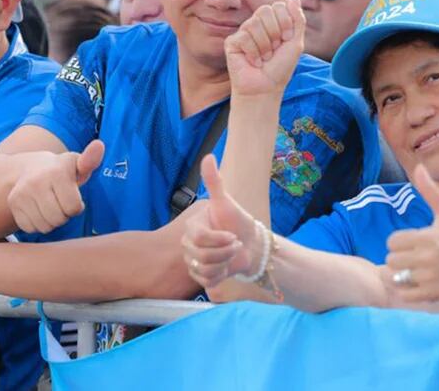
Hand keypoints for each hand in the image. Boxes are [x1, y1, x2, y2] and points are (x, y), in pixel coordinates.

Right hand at [6, 140, 103, 233]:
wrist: (29, 168)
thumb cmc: (60, 170)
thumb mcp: (76, 163)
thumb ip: (90, 160)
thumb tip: (99, 145)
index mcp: (57, 172)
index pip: (73, 207)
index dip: (77, 206)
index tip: (72, 196)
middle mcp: (36, 181)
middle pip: (58, 219)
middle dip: (64, 215)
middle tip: (61, 202)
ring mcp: (22, 193)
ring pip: (45, 226)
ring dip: (51, 221)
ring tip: (50, 206)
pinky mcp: (13, 204)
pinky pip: (30, 228)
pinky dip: (37, 224)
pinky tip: (38, 210)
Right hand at [181, 155, 261, 288]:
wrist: (250, 245)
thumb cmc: (237, 221)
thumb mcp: (226, 202)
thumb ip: (214, 182)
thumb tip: (208, 156)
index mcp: (192, 227)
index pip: (200, 238)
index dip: (219, 239)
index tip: (233, 235)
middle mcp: (188, 244)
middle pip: (202, 256)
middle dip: (225, 251)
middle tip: (235, 244)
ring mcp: (192, 261)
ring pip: (205, 269)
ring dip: (225, 263)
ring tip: (231, 254)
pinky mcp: (200, 276)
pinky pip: (207, 281)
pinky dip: (221, 275)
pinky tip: (226, 266)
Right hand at [224, 0, 304, 96]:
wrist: (265, 88)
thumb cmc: (280, 68)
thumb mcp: (296, 43)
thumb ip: (297, 20)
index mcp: (272, 22)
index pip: (278, 6)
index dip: (285, 22)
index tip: (286, 39)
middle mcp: (257, 24)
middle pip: (265, 10)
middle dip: (275, 32)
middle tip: (274, 49)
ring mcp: (243, 32)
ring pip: (254, 24)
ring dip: (265, 46)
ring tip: (264, 58)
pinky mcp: (232, 42)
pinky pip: (244, 37)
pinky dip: (254, 53)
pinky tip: (253, 62)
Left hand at [384, 165, 438, 301]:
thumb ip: (430, 191)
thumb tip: (418, 168)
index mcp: (428, 237)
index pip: (393, 241)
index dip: (398, 243)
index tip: (409, 244)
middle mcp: (427, 258)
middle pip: (391, 260)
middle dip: (399, 258)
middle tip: (410, 258)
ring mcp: (430, 278)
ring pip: (396, 277)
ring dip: (401, 275)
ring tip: (411, 272)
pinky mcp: (433, 294)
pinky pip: (405, 295)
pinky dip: (406, 290)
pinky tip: (416, 284)